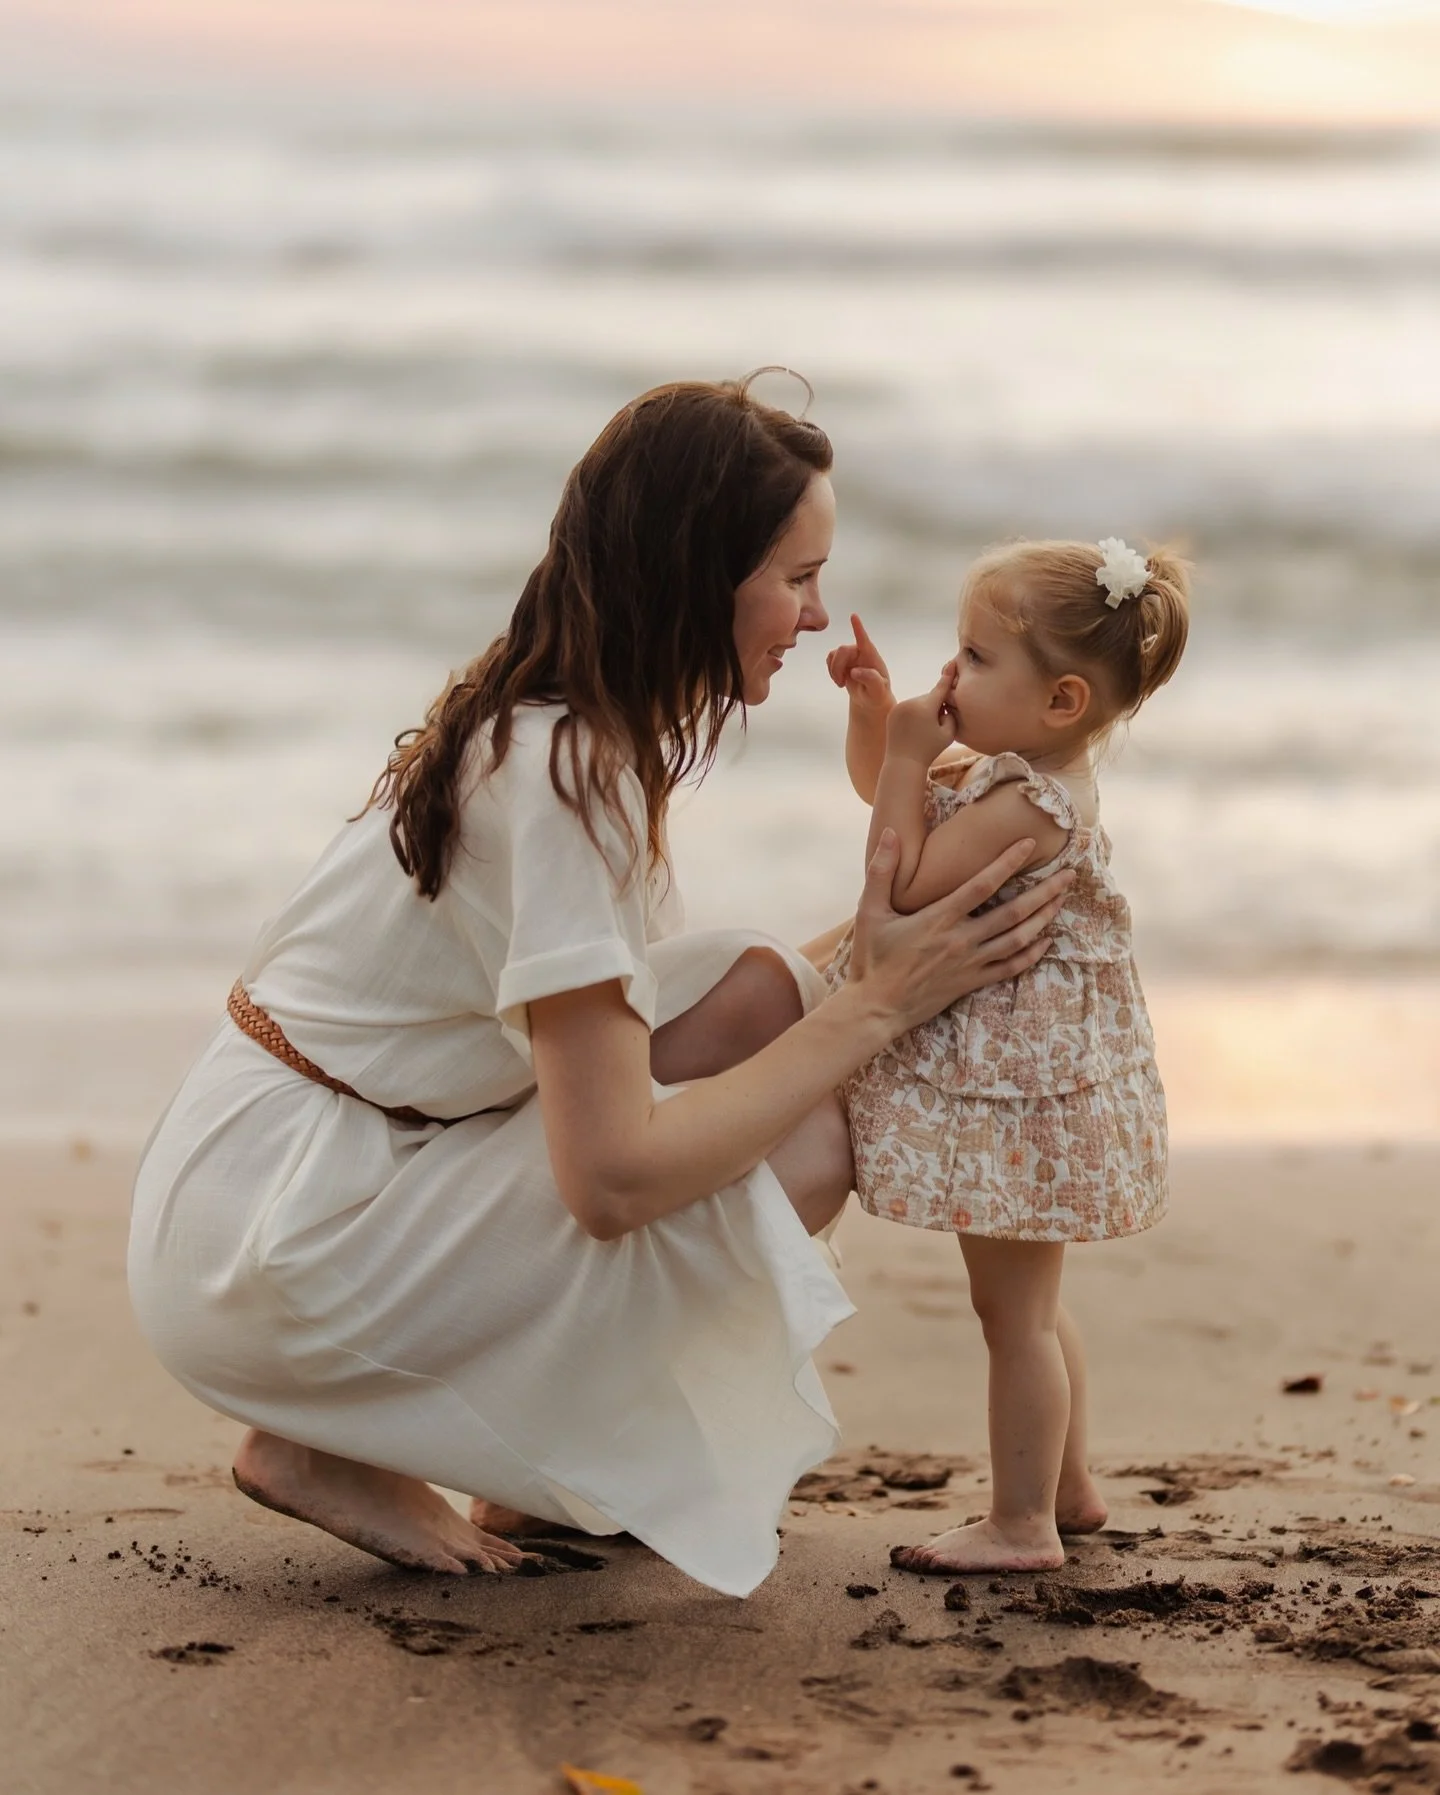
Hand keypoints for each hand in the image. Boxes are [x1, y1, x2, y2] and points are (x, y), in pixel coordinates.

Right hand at [827, 614, 893, 717]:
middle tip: (840, 683)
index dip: (858, 628)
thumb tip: (855, 671)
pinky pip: (830, 659)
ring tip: (841, 683)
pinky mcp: (842, 660)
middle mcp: (861, 652)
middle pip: (842, 650)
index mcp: (872, 656)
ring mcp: (851, 655)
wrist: (870, 699)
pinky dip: (831, 670)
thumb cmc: (877, 694)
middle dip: (838, 667)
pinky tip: (839, 679)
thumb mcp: (878, 690)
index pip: (864, 640)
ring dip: (834, 670)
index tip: (854, 616)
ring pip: (834, 655)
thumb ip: (871, 680)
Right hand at [846, 828, 1073, 1035]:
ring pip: (1018, 939)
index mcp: (939, 919)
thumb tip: (888, 833)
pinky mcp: (971, 983)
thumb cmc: (871, 959)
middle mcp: (961, 941)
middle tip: (1070, 876)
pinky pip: (1010, 968)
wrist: (875, 1008)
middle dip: (1045, 893)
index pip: (982, 886)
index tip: (1030, 845)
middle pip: (1014, 913)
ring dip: (1044, 919)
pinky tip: (1047, 941)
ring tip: (1062, 901)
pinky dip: (1032, 954)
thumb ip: (881, 871)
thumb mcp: (869, 911)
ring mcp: (969, 964)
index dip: (1008, 863)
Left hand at [884, 666, 959, 764]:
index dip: (948, 676)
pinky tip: (912, 730)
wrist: (903, 762)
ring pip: (919, 703)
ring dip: (923, 711)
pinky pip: (908, 708)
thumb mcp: (948, 734)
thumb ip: (952, 715)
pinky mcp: (893, 711)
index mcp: (926, 706)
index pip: (941, 688)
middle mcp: (911, 702)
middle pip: (929, 698)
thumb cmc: (929, 750)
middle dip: (934, 707)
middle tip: (933, 728)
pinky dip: (913, 715)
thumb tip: (946, 704)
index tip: (953, 663)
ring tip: (921, 731)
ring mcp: (900, 706)